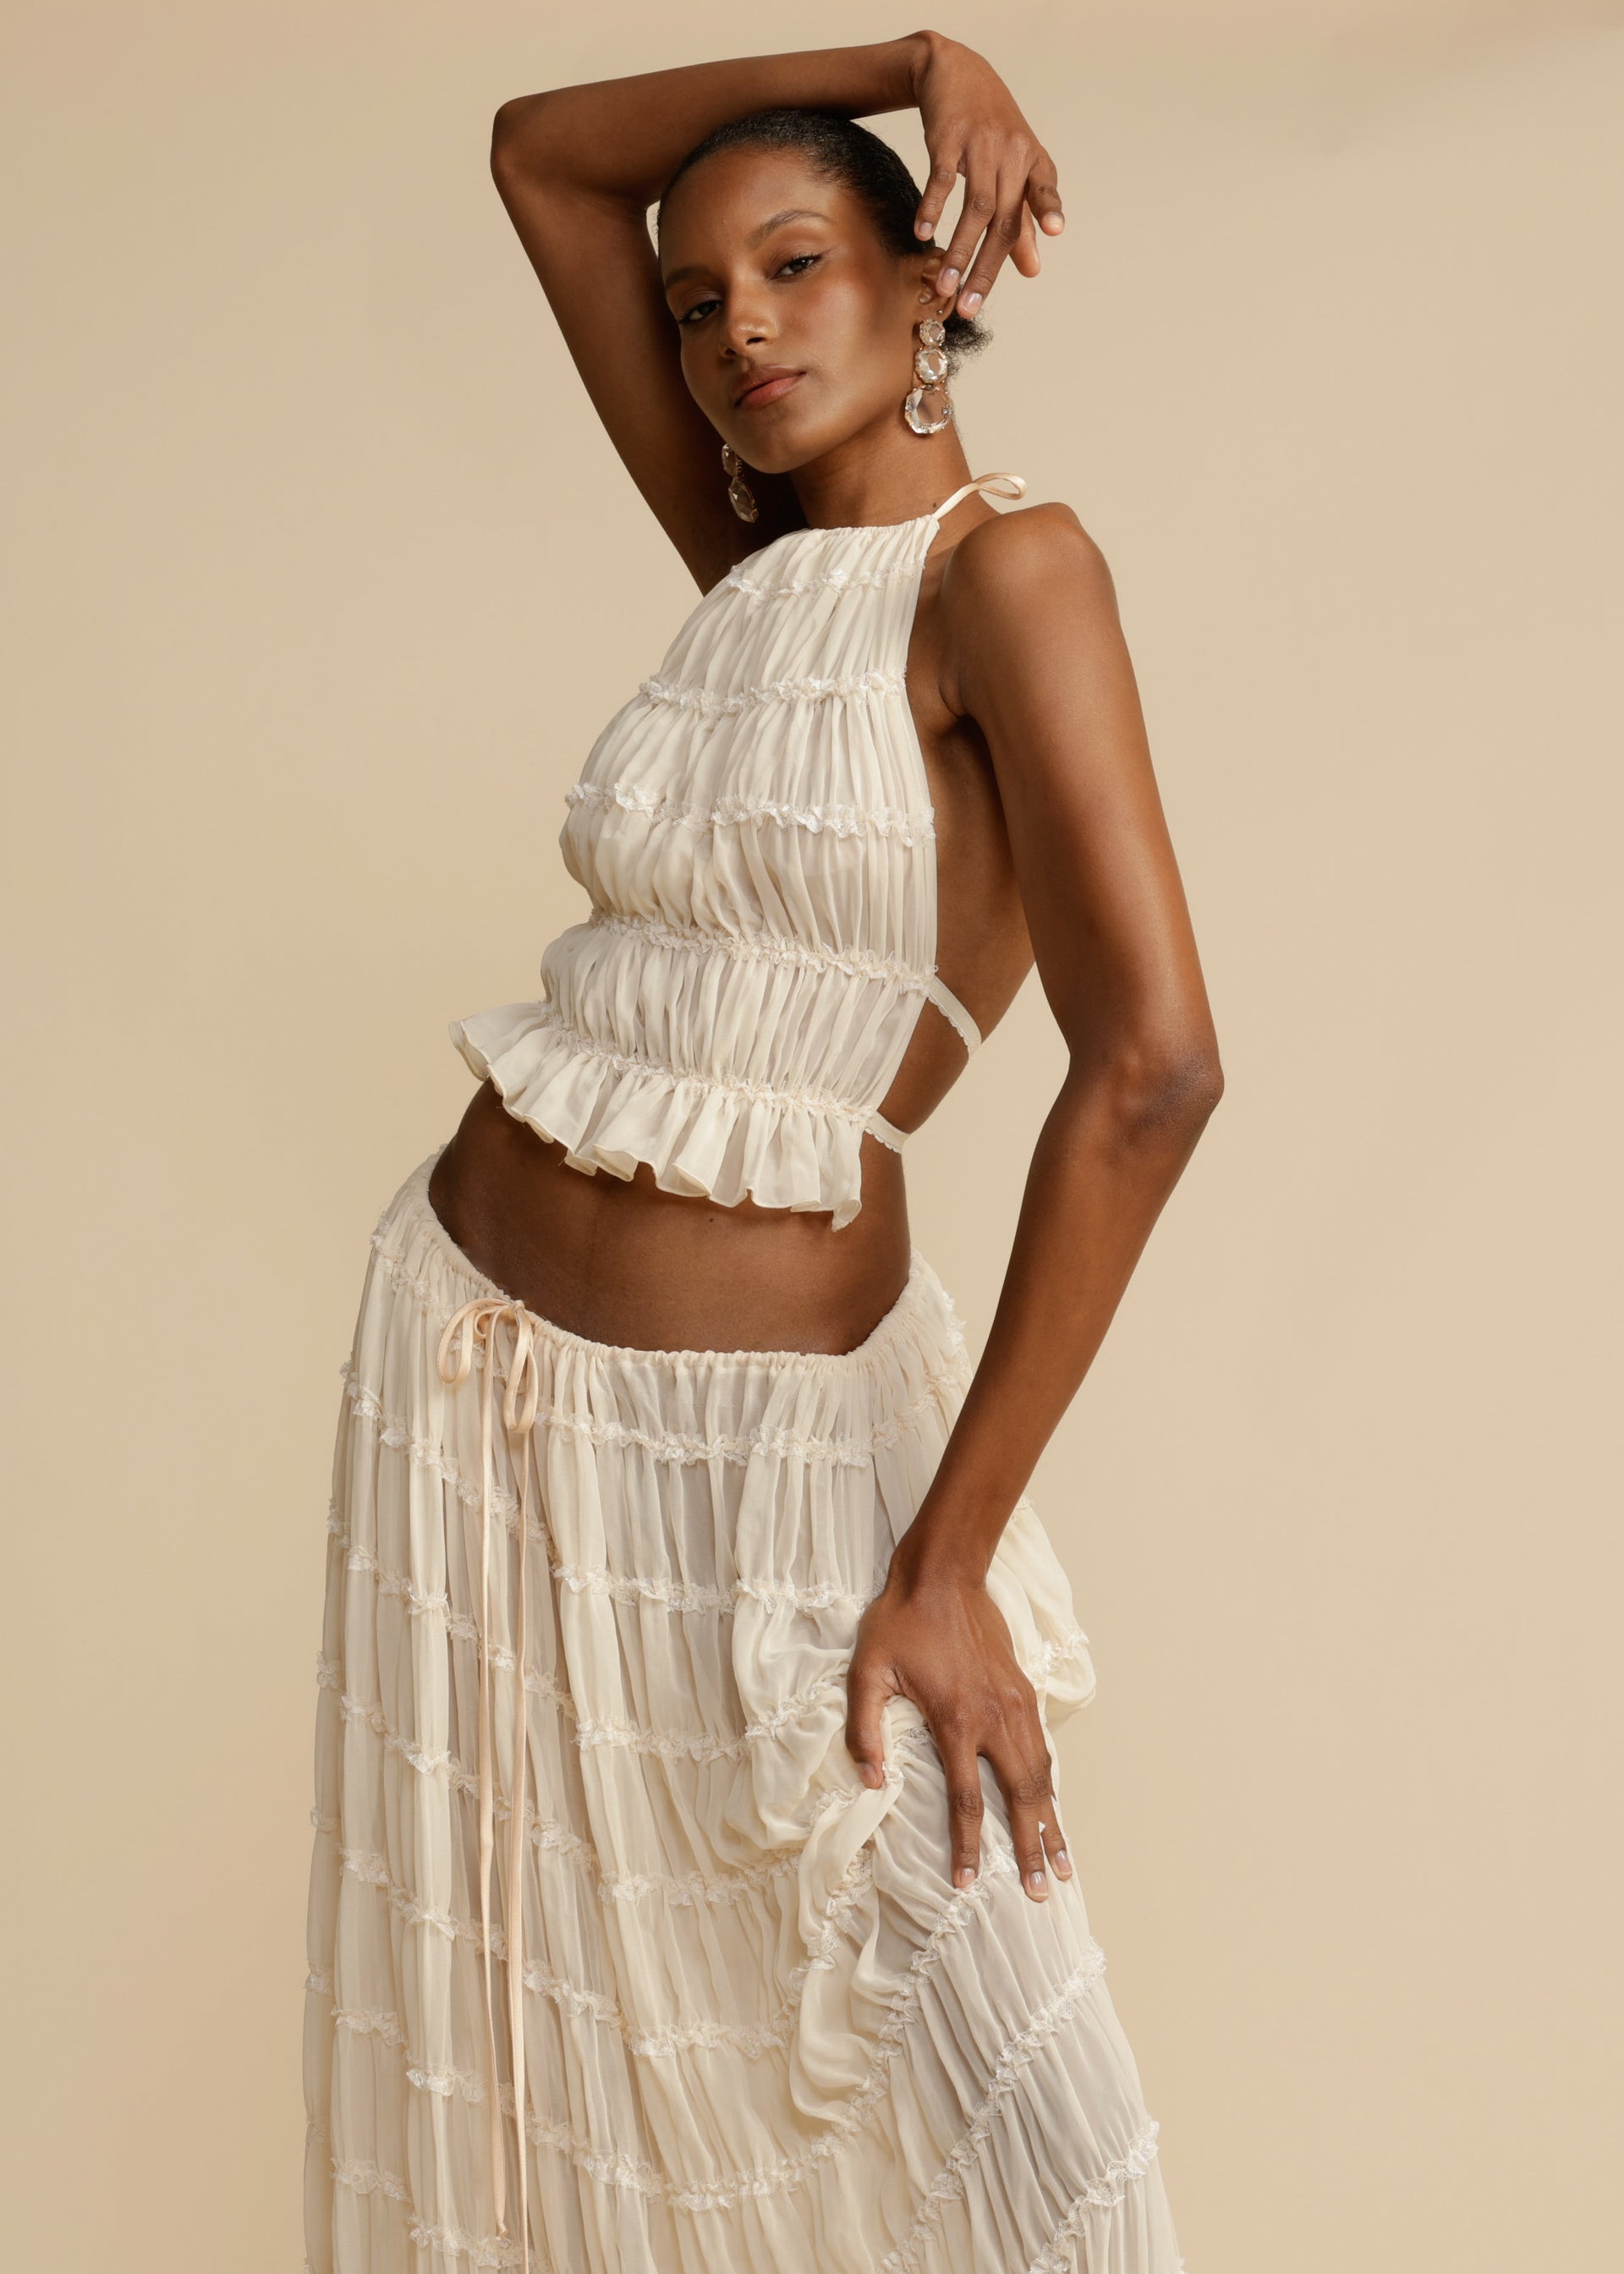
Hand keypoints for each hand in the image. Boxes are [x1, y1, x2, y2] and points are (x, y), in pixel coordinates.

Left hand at [844, 1546, 1072, 1900]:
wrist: (942, 1576)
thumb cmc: (898, 1623)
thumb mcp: (866, 1672)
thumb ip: (864, 1730)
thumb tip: (871, 1782)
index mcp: (955, 1720)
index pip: (966, 1800)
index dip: (969, 1847)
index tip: (969, 1883)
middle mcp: (994, 1718)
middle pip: (1021, 1797)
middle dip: (1032, 1849)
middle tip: (1042, 1893)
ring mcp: (1015, 1705)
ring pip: (1041, 1775)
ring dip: (1052, 1821)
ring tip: (1063, 1862)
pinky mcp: (1023, 1691)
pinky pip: (1043, 1748)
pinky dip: (1050, 1783)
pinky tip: (1053, 1805)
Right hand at [907, 33, 1064, 318]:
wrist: (956, 71)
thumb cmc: (990, 131)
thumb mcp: (1014, 168)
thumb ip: (1023, 220)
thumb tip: (1033, 271)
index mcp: (1032, 162)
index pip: (1044, 190)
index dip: (1050, 209)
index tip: (1056, 232)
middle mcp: (1012, 153)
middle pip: (1004, 219)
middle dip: (987, 267)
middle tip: (970, 307)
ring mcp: (980, 144)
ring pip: (975, 206)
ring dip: (959, 250)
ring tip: (946, 287)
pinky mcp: (948, 137)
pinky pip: (942, 179)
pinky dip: (932, 207)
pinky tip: (922, 234)